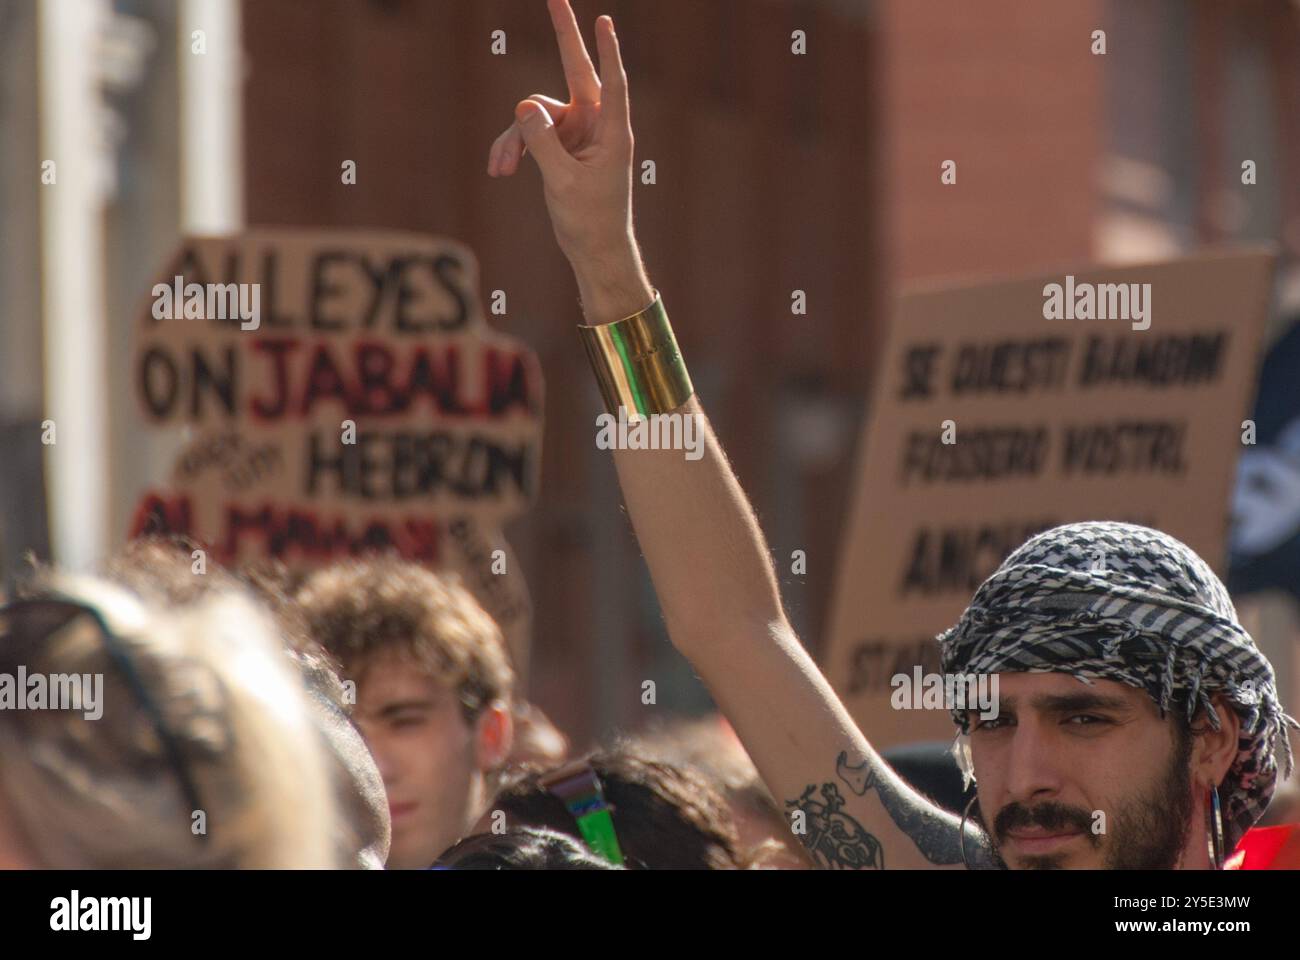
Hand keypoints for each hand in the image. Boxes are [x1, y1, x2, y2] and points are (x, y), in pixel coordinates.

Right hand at [487, 0, 650, 321]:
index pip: (610, 81)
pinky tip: (500, 171)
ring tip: (499, 169)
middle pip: (574, 72)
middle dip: (562, 36)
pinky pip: (531, 134)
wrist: (593, 249)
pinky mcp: (561, 146)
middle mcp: (595, 126)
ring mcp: (577, 134)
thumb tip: (523, 106)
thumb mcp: (563, 181)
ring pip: (536, 115)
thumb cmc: (590, 219)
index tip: (604, 21)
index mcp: (611, 132)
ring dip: (514, 140)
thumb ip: (544, 143)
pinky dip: (515, 149)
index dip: (606, 51)